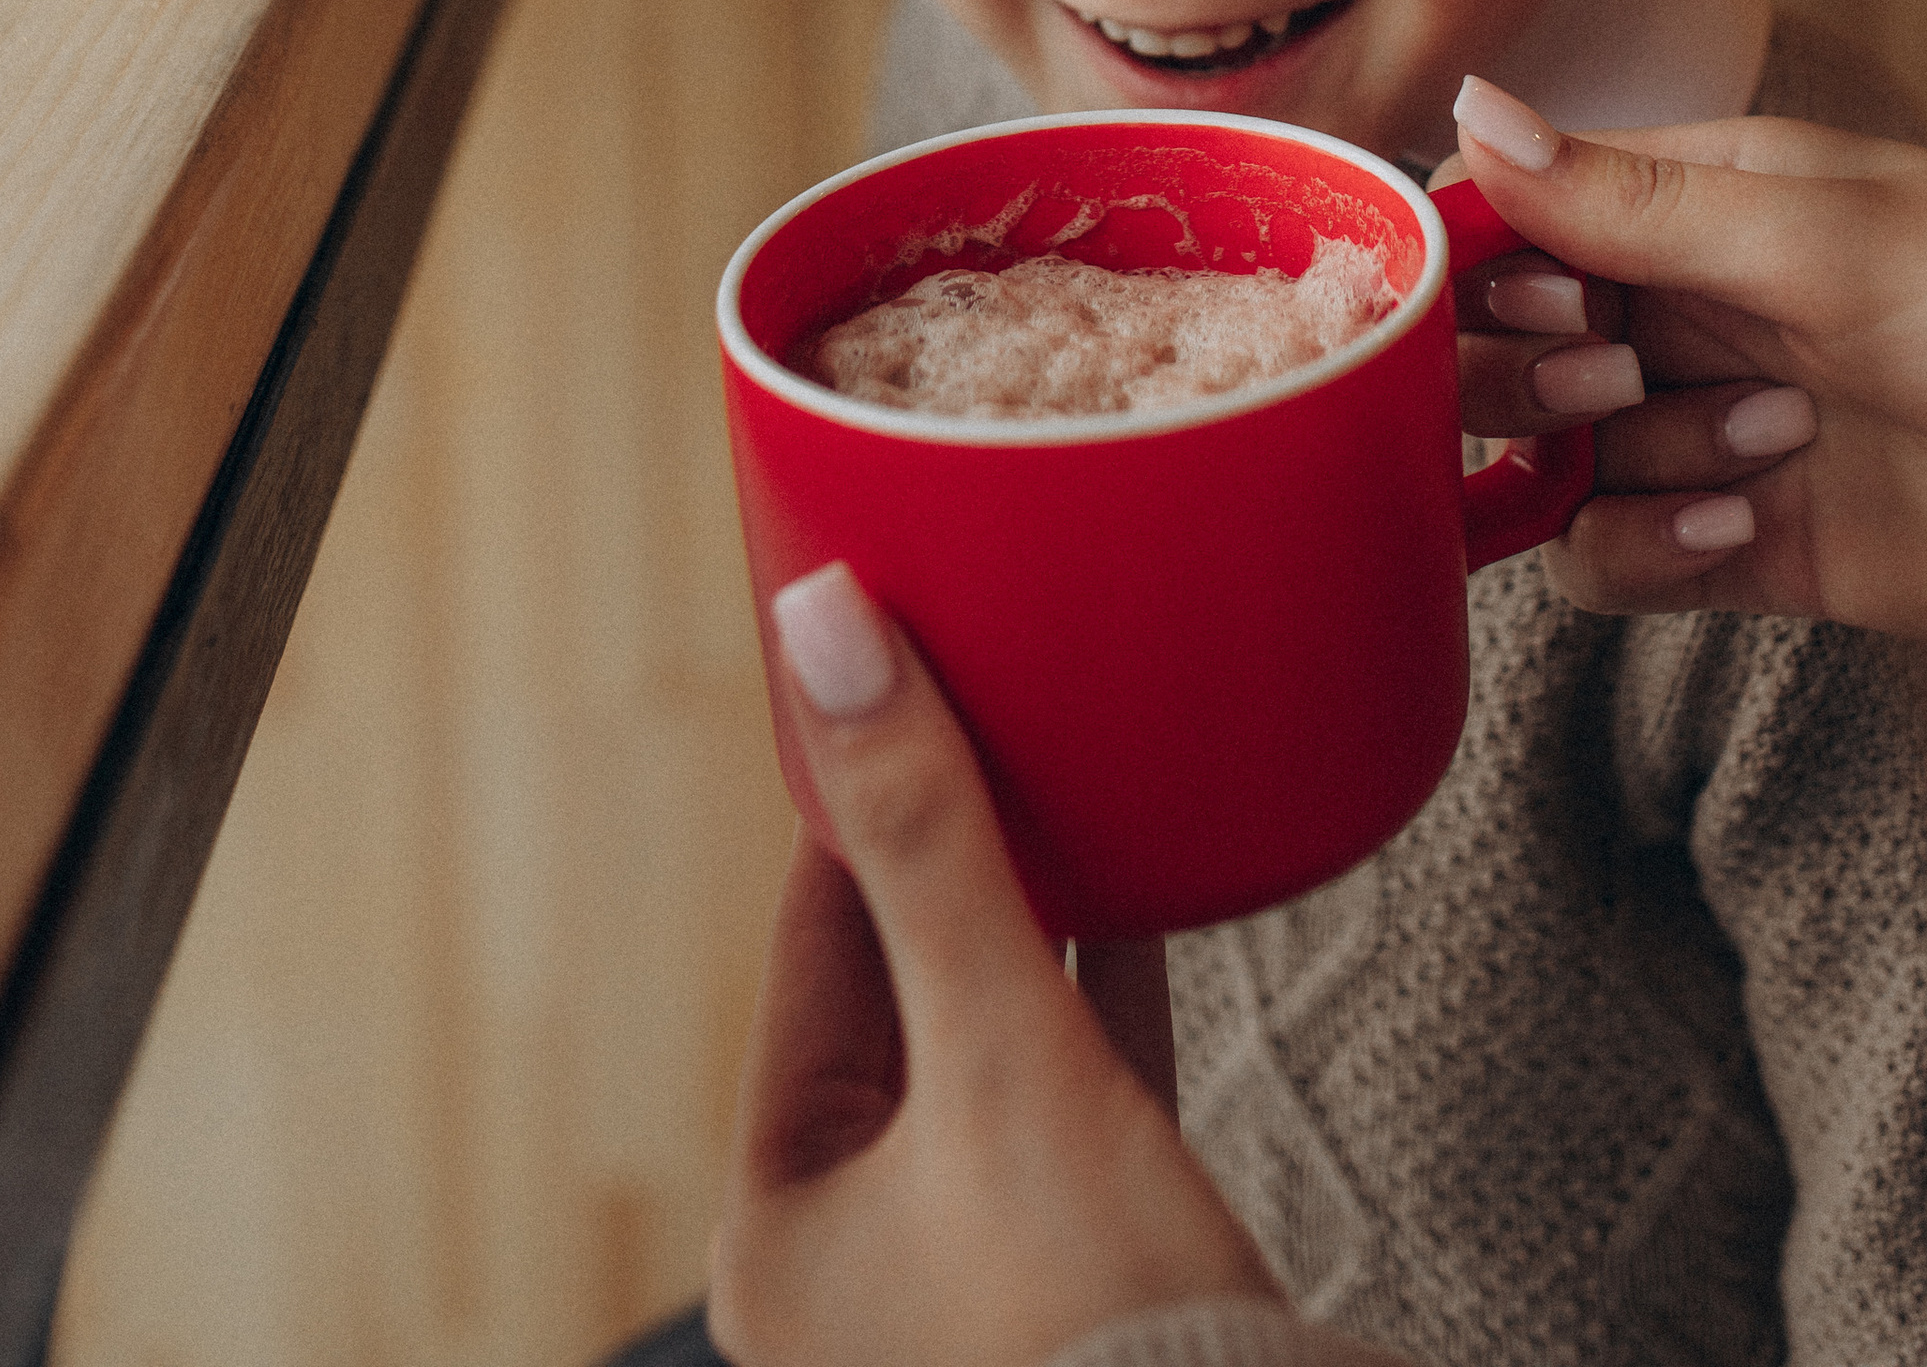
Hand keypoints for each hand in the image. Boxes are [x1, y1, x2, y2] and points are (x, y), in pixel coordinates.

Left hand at [709, 563, 1275, 1366]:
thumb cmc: (1095, 1325)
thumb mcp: (1000, 1054)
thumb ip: (924, 840)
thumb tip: (826, 629)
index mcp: (779, 1220)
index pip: (810, 940)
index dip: (863, 796)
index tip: (909, 672)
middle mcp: (852, 1258)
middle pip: (897, 986)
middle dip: (955, 853)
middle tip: (1003, 708)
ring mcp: (967, 1278)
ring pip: (989, 1035)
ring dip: (1031, 914)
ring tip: (1076, 779)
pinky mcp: (1078, 1284)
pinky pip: (1074, 1095)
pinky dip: (1100, 993)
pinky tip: (1148, 894)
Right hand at [1447, 75, 1926, 698]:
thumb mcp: (1835, 244)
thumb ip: (1638, 203)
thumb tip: (1472, 115)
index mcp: (1713, 197)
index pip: (1524, 206)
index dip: (1480, 257)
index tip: (1510, 295)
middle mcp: (1703, 307)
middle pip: (1519, 340)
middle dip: (1538, 370)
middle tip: (1618, 381)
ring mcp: (1726, 430)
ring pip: (1563, 457)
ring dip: (1626, 462)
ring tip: (1764, 448)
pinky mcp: (1759, 548)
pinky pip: (1620, 559)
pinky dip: (1648, 552)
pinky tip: (1742, 529)